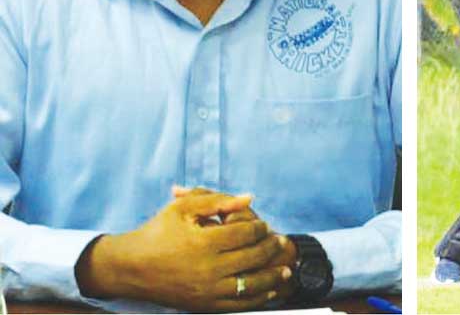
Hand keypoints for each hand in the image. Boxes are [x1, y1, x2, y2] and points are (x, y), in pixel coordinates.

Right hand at [76, 191, 290, 311]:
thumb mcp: (182, 209)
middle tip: (281, 242)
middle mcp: (207, 269)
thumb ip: (217, 200)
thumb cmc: (158, 232)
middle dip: (271, 248)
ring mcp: (206, 291)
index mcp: (203, 243)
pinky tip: (270, 290)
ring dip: (273, 276)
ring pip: (251, 285)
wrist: (130, 268)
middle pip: (252, 257)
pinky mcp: (203, 306)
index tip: (265, 226)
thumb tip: (250, 198)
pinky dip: (258, 298)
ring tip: (286, 269)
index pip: (245, 234)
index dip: (260, 228)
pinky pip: (239, 304)